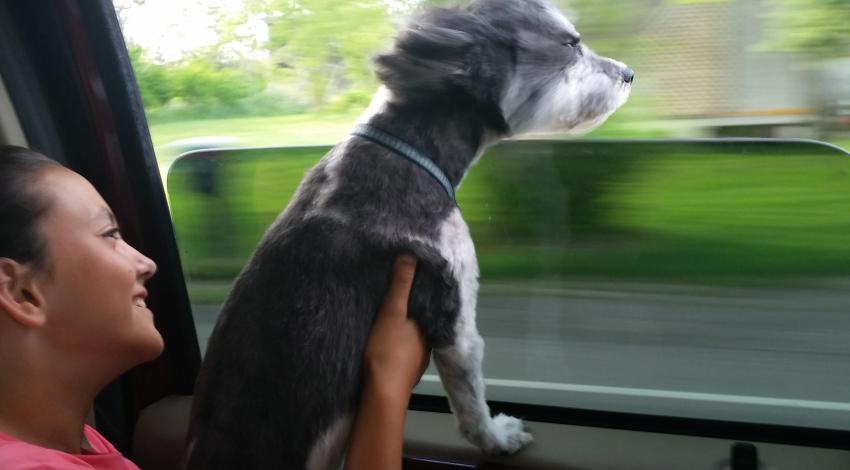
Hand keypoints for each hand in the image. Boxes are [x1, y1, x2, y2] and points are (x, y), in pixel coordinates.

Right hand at [364, 254, 429, 393]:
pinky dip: (396, 345)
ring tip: (390, 316)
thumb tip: (411, 255)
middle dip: (411, 313)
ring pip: (411, 340)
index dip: (421, 295)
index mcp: (429, 330)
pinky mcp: (403, 374)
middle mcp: (428, 347)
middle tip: (398, 297)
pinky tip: (386, 342)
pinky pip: (402, 353)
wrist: (381, 394)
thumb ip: (401, 285)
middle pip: (421, 323)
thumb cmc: (388, 350)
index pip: (429, 307)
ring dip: (404, 331)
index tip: (413, 282)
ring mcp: (416, 363)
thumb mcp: (392, 312)